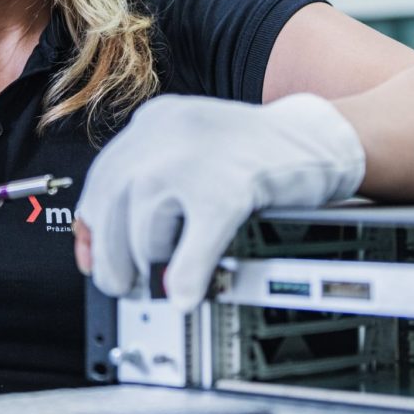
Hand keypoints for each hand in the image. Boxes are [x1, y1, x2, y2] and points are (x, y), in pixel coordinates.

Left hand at [74, 93, 364, 307]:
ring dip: (148, 262)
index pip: (102, 178)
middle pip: (113, 201)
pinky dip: (186, 274)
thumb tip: (104, 242)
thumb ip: (150, 181)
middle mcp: (169, 131)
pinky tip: (186, 292)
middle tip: (124, 285)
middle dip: (112, 254)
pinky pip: (195, 241)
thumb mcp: (191, 150)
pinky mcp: (233, 186)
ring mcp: (200, 157)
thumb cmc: (259, 152)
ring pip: (145, 221)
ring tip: (163, 280)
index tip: (91, 259)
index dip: (92, 227)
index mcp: (155, 122)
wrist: (321, 137)